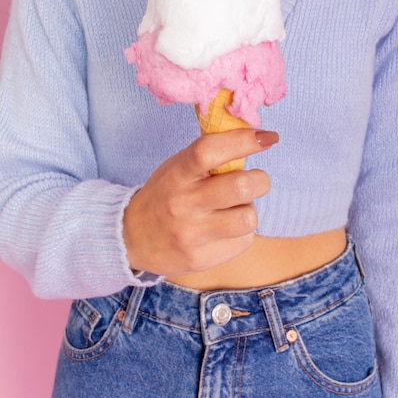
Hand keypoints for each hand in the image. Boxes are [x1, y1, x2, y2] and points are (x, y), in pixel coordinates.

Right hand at [123, 129, 277, 276]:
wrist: (131, 238)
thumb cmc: (164, 194)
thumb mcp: (177, 168)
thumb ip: (209, 156)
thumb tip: (255, 137)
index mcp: (177, 174)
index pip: (209, 151)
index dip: (243, 140)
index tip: (266, 137)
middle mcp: (183, 204)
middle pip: (240, 187)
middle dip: (259, 180)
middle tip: (255, 181)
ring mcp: (191, 234)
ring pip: (248, 218)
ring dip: (249, 209)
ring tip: (235, 208)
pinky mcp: (200, 259)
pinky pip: (244, 242)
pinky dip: (241, 233)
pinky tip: (225, 229)